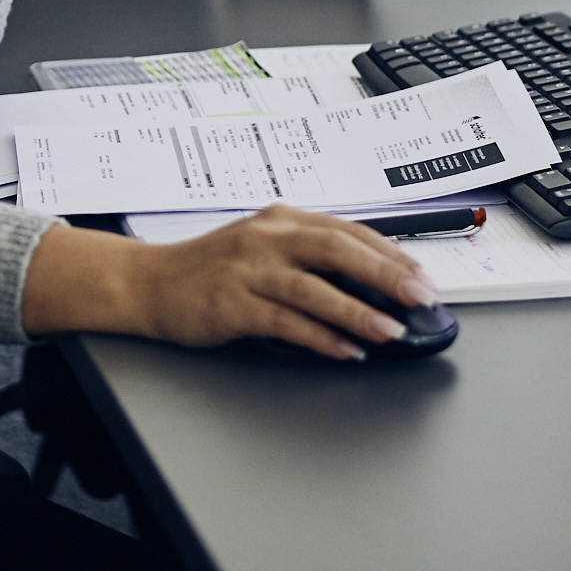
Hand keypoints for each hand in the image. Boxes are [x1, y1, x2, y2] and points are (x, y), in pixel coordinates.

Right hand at [20, 206, 437, 360]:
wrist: (149, 283)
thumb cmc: (211, 269)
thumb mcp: (262, 247)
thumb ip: (309, 257)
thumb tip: (373, 282)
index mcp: (280, 220)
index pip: (347, 231)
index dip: (389, 254)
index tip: (421, 276)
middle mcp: (266, 238)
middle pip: (335, 249)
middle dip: (384, 274)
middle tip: (419, 297)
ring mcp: (246, 270)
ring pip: (312, 288)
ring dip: (357, 311)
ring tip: (390, 331)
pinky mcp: (230, 304)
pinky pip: (284, 321)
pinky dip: (319, 337)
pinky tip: (344, 350)